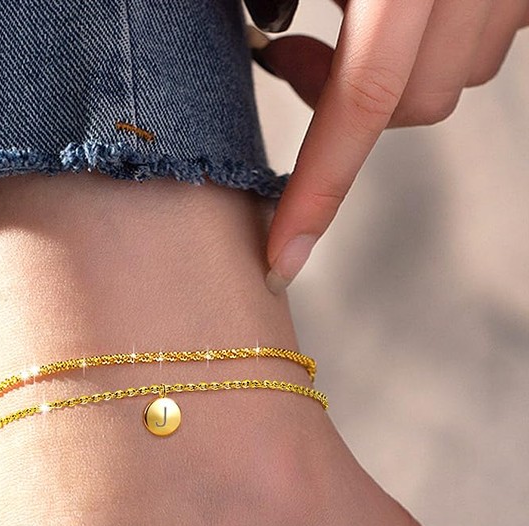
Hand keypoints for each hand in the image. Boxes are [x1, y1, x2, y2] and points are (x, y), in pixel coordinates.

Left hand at [249, 0, 528, 292]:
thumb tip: (273, 44)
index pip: (361, 101)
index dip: (317, 190)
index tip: (280, 261)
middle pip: (418, 105)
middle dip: (346, 109)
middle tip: (290, 59)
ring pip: (459, 76)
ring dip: (398, 72)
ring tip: (344, 18)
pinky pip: (490, 37)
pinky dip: (440, 42)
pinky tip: (408, 9)